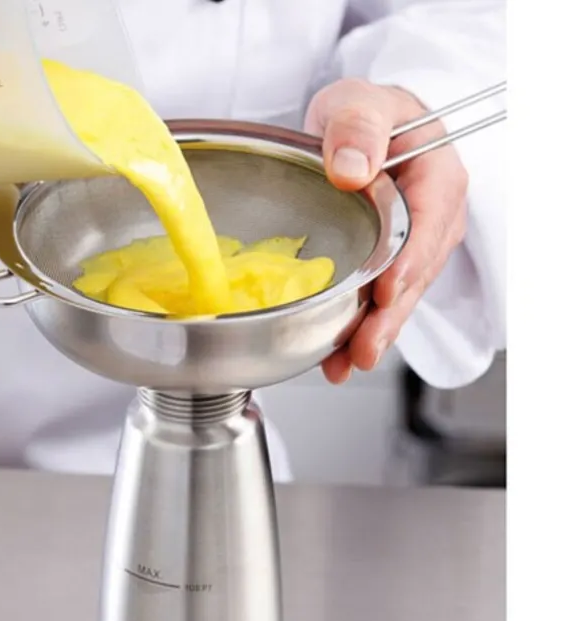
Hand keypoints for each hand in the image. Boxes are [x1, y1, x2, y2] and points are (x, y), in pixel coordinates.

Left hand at [304, 79, 467, 383]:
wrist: (355, 132)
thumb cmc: (361, 117)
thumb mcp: (355, 104)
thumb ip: (357, 127)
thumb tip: (351, 169)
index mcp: (435, 176)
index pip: (428, 223)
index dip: (409, 261)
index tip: (387, 291)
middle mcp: (431, 220)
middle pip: (416, 273)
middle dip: (390, 315)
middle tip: (363, 349)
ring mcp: (413, 247)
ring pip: (400, 296)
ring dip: (374, 333)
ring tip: (347, 364)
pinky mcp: (390, 264)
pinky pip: (381, 300)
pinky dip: (361, 329)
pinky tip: (337, 357)